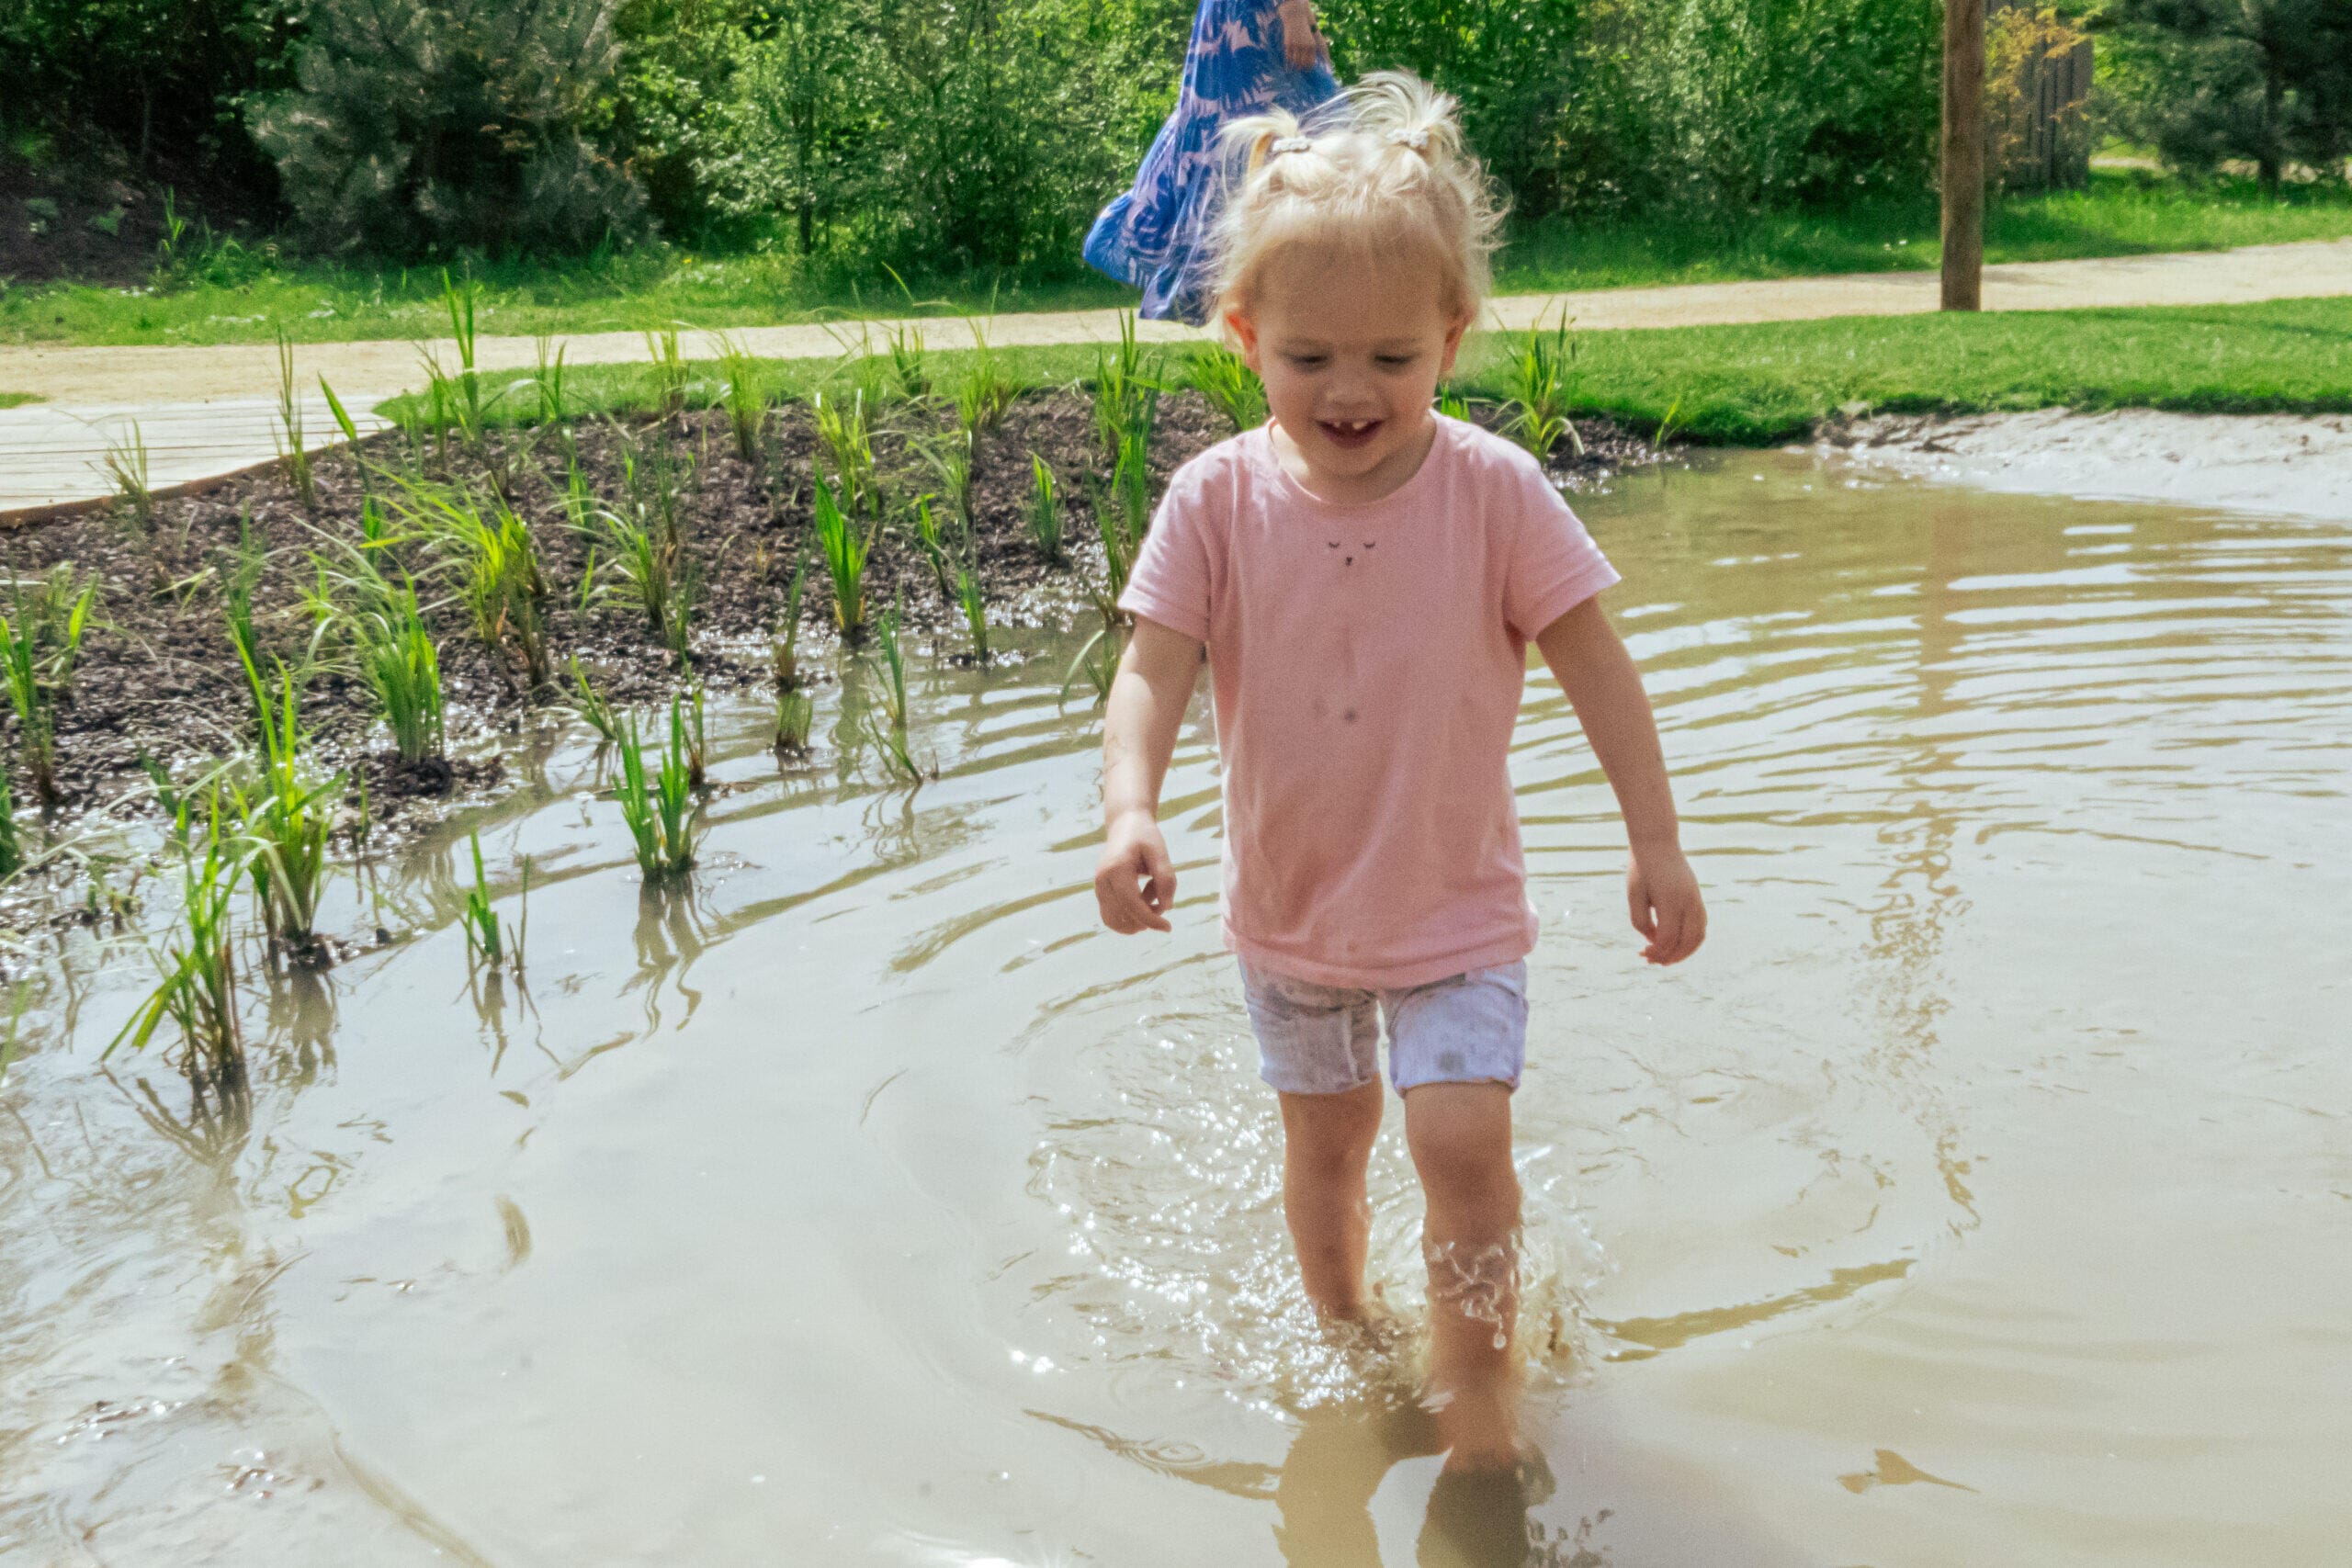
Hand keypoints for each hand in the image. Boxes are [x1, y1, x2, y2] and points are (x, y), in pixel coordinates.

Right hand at [1096, 810, 1175, 933]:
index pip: (1132, 905)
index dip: (1151, 920)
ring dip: (1137, 918)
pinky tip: (1141, 901)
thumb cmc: (1145, 836)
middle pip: (1124, 916)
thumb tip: (1166, 908)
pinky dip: (1128, 918)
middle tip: (1160, 897)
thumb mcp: (1160, 852)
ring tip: (1149, 895)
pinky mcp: (1100, 893)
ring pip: (1115, 921)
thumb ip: (1165, 879)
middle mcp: (1102, 881)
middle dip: (1147, 918)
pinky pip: (1111, 918)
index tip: (1168, 927)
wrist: (1125, 824)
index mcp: (1116, 869)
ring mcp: (1098, 888)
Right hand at [1277, 0, 1322, 69]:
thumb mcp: (1309, 40)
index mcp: (1312, 46)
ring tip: (1292, 68)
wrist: (1295, 18)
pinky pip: (1288, 56)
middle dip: (1300, 68)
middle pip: (1302, 64)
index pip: (1310, 63)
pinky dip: (1288, 61)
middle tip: (1298, 71)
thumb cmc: (1303, 31)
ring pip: (1294, 61)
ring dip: (1293, 66)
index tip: (1305, 71)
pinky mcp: (1288, 44)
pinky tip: (1288, 63)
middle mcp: (1305, 47)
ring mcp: (1296, 46)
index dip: (1307, 68)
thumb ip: (1310, 51)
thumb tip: (1308, 64)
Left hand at [1627, 845, 1704, 964]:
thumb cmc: (1641, 868)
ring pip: (1698, 936)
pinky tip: (1676, 944)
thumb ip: (1642, 922)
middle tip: (1651, 961)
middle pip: (1686, 942)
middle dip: (1670, 957)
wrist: (1657, 842)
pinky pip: (1701, 926)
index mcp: (1671, 900)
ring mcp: (1696, 900)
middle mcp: (1689, 902)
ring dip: (1684, 952)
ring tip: (1666, 959)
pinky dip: (1691, 940)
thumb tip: (1655, 942)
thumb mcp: (1634, 895)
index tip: (1641, 952)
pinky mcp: (1698, 898)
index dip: (1655, 951)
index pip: (1667, 938)